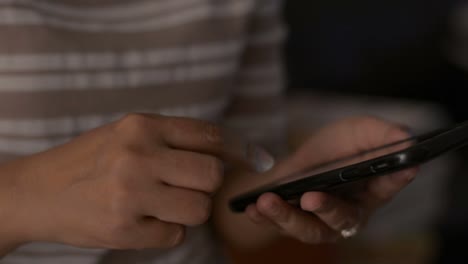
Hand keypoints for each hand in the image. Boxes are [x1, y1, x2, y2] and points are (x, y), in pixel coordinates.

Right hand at [0, 114, 248, 251]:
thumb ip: (173, 140)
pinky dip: (167, 230)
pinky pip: (177, 235)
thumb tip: (230, 153)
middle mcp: (138, 156)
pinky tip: (143, 220)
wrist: (38, 191)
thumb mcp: (128, 134)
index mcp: (141, 126)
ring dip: (190, 210)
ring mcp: (130, 194)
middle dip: (208, 185)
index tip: (260, 160)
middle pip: (212, 175)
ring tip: (163, 203)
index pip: (209, 135)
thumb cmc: (91, 160)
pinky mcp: (124, 229)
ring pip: (200, 209)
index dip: (240, 149)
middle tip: (188, 185)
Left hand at [244, 116, 417, 242]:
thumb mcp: (356, 132)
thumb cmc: (333, 150)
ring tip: (268, 201)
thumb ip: (380, 134)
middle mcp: (349, 213)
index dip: (397, 179)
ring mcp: (320, 223)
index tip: (402, 168)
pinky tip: (251, 208)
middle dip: (328, 209)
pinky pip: (278, 227)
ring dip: (287, 217)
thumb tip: (407, 139)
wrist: (300, 165)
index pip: (388, 185)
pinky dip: (264, 219)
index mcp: (372, 190)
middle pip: (343, 219)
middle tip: (310, 197)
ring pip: (307, 229)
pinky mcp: (293, 225)